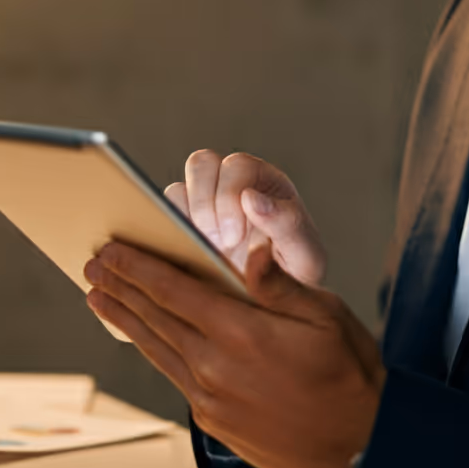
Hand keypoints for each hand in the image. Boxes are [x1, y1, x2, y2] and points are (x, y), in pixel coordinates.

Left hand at [83, 239, 384, 467]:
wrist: (360, 446)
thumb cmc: (349, 373)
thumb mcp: (326, 315)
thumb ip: (279, 283)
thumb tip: (250, 251)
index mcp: (243, 333)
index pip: (175, 291)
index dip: (138, 267)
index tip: (111, 248)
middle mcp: (218, 368)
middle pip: (155, 318)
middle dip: (120, 287)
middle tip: (93, 265)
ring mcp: (212, 399)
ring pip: (157, 349)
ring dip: (125, 318)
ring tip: (98, 296)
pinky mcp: (215, 421)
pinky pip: (173, 375)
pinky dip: (151, 349)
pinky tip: (142, 337)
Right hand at [165, 150, 326, 284]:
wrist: (278, 304)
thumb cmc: (297, 275)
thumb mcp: (306, 255)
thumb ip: (287, 224)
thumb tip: (251, 198)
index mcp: (266, 182)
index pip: (237, 165)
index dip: (229, 195)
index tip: (234, 237)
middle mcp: (233, 185)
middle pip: (202, 163)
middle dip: (204, 204)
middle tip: (219, 242)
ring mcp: (206, 204)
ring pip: (178, 186)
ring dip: (186, 219)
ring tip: (204, 250)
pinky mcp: (184, 226)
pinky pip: (162, 214)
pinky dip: (169, 231)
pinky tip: (190, 256)